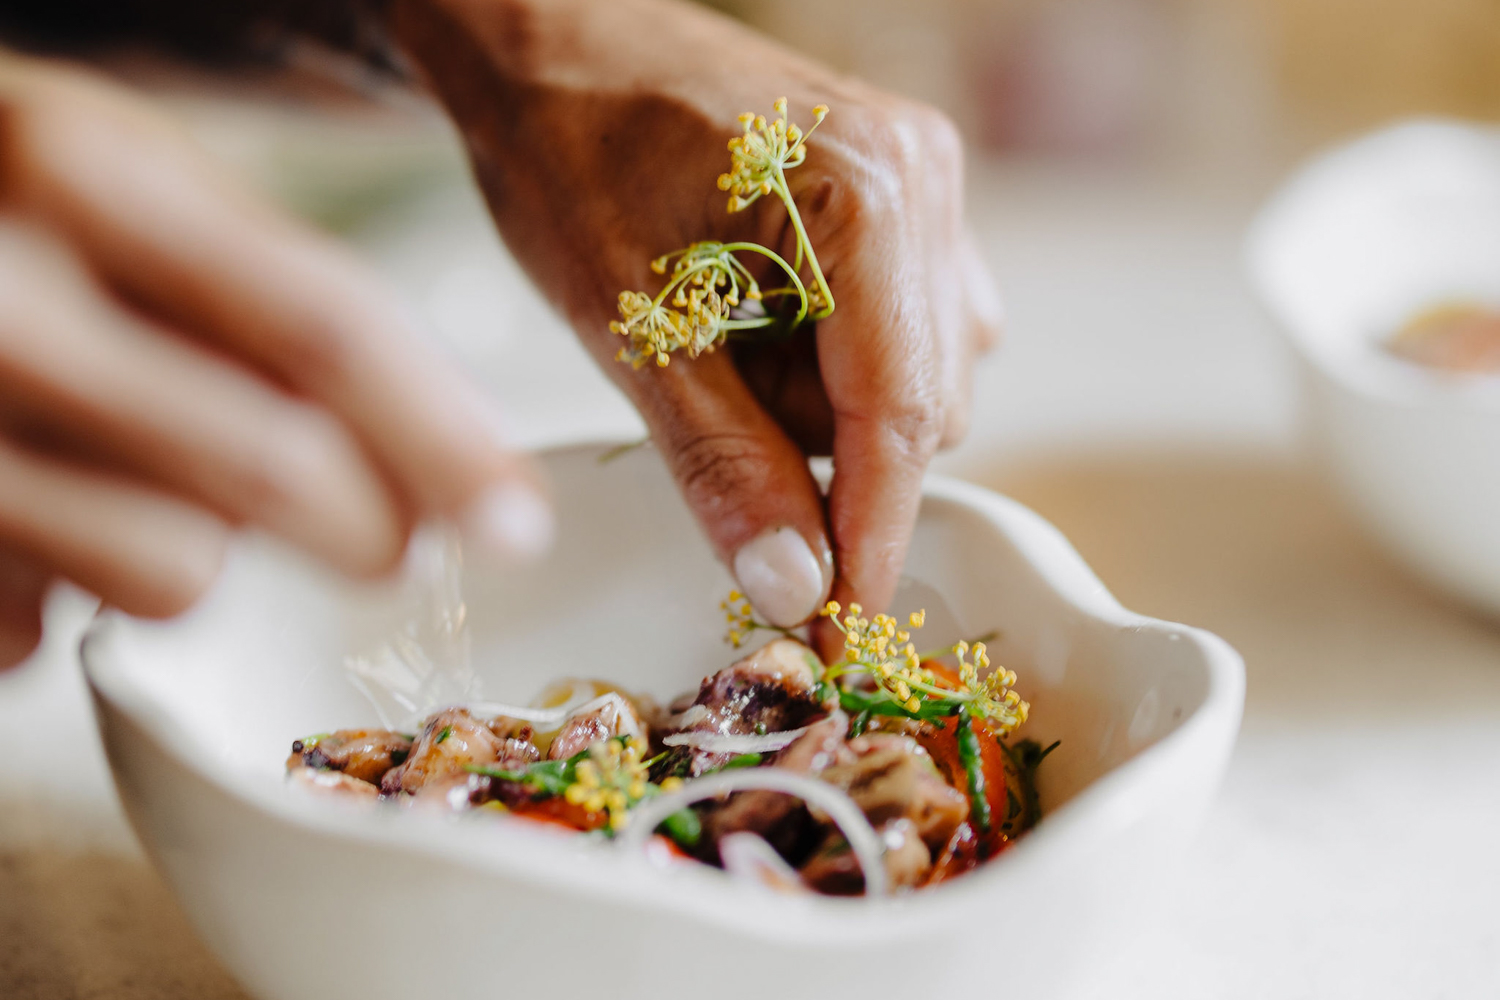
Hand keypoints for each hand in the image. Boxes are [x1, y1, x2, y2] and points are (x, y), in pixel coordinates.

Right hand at [0, 56, 548, 666]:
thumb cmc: (18, 211)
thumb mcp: (143, 188)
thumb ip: (283, 301)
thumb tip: (448, 454)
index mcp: (87, 176)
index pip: (321, 331)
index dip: (444, 443)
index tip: (518, 526)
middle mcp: (4, 302)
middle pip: (270, 472)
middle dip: (369, 532)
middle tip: (389, 543)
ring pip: (175, 572)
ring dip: (199, 549)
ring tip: (148, 481)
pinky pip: (49, 624)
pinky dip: (71, 586)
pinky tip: (42, 511)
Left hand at [394, 0, 1001, 627]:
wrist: (551, 41)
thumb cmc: (569, 151)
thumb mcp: (629, 322)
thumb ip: (721, 459)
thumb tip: (795, 584)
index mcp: (864, 201)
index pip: (904, 415)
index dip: (873, 536)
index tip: (840, 627)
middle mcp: (922, 183)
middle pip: (925, 404)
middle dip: (824, 454)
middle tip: (712, 415)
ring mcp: (923, 182)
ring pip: (918, 373)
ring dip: (822, 407)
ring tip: (719, 346)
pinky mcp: (903, 194)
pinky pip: (906, 327)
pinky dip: (831, 363)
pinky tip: (756, 324)